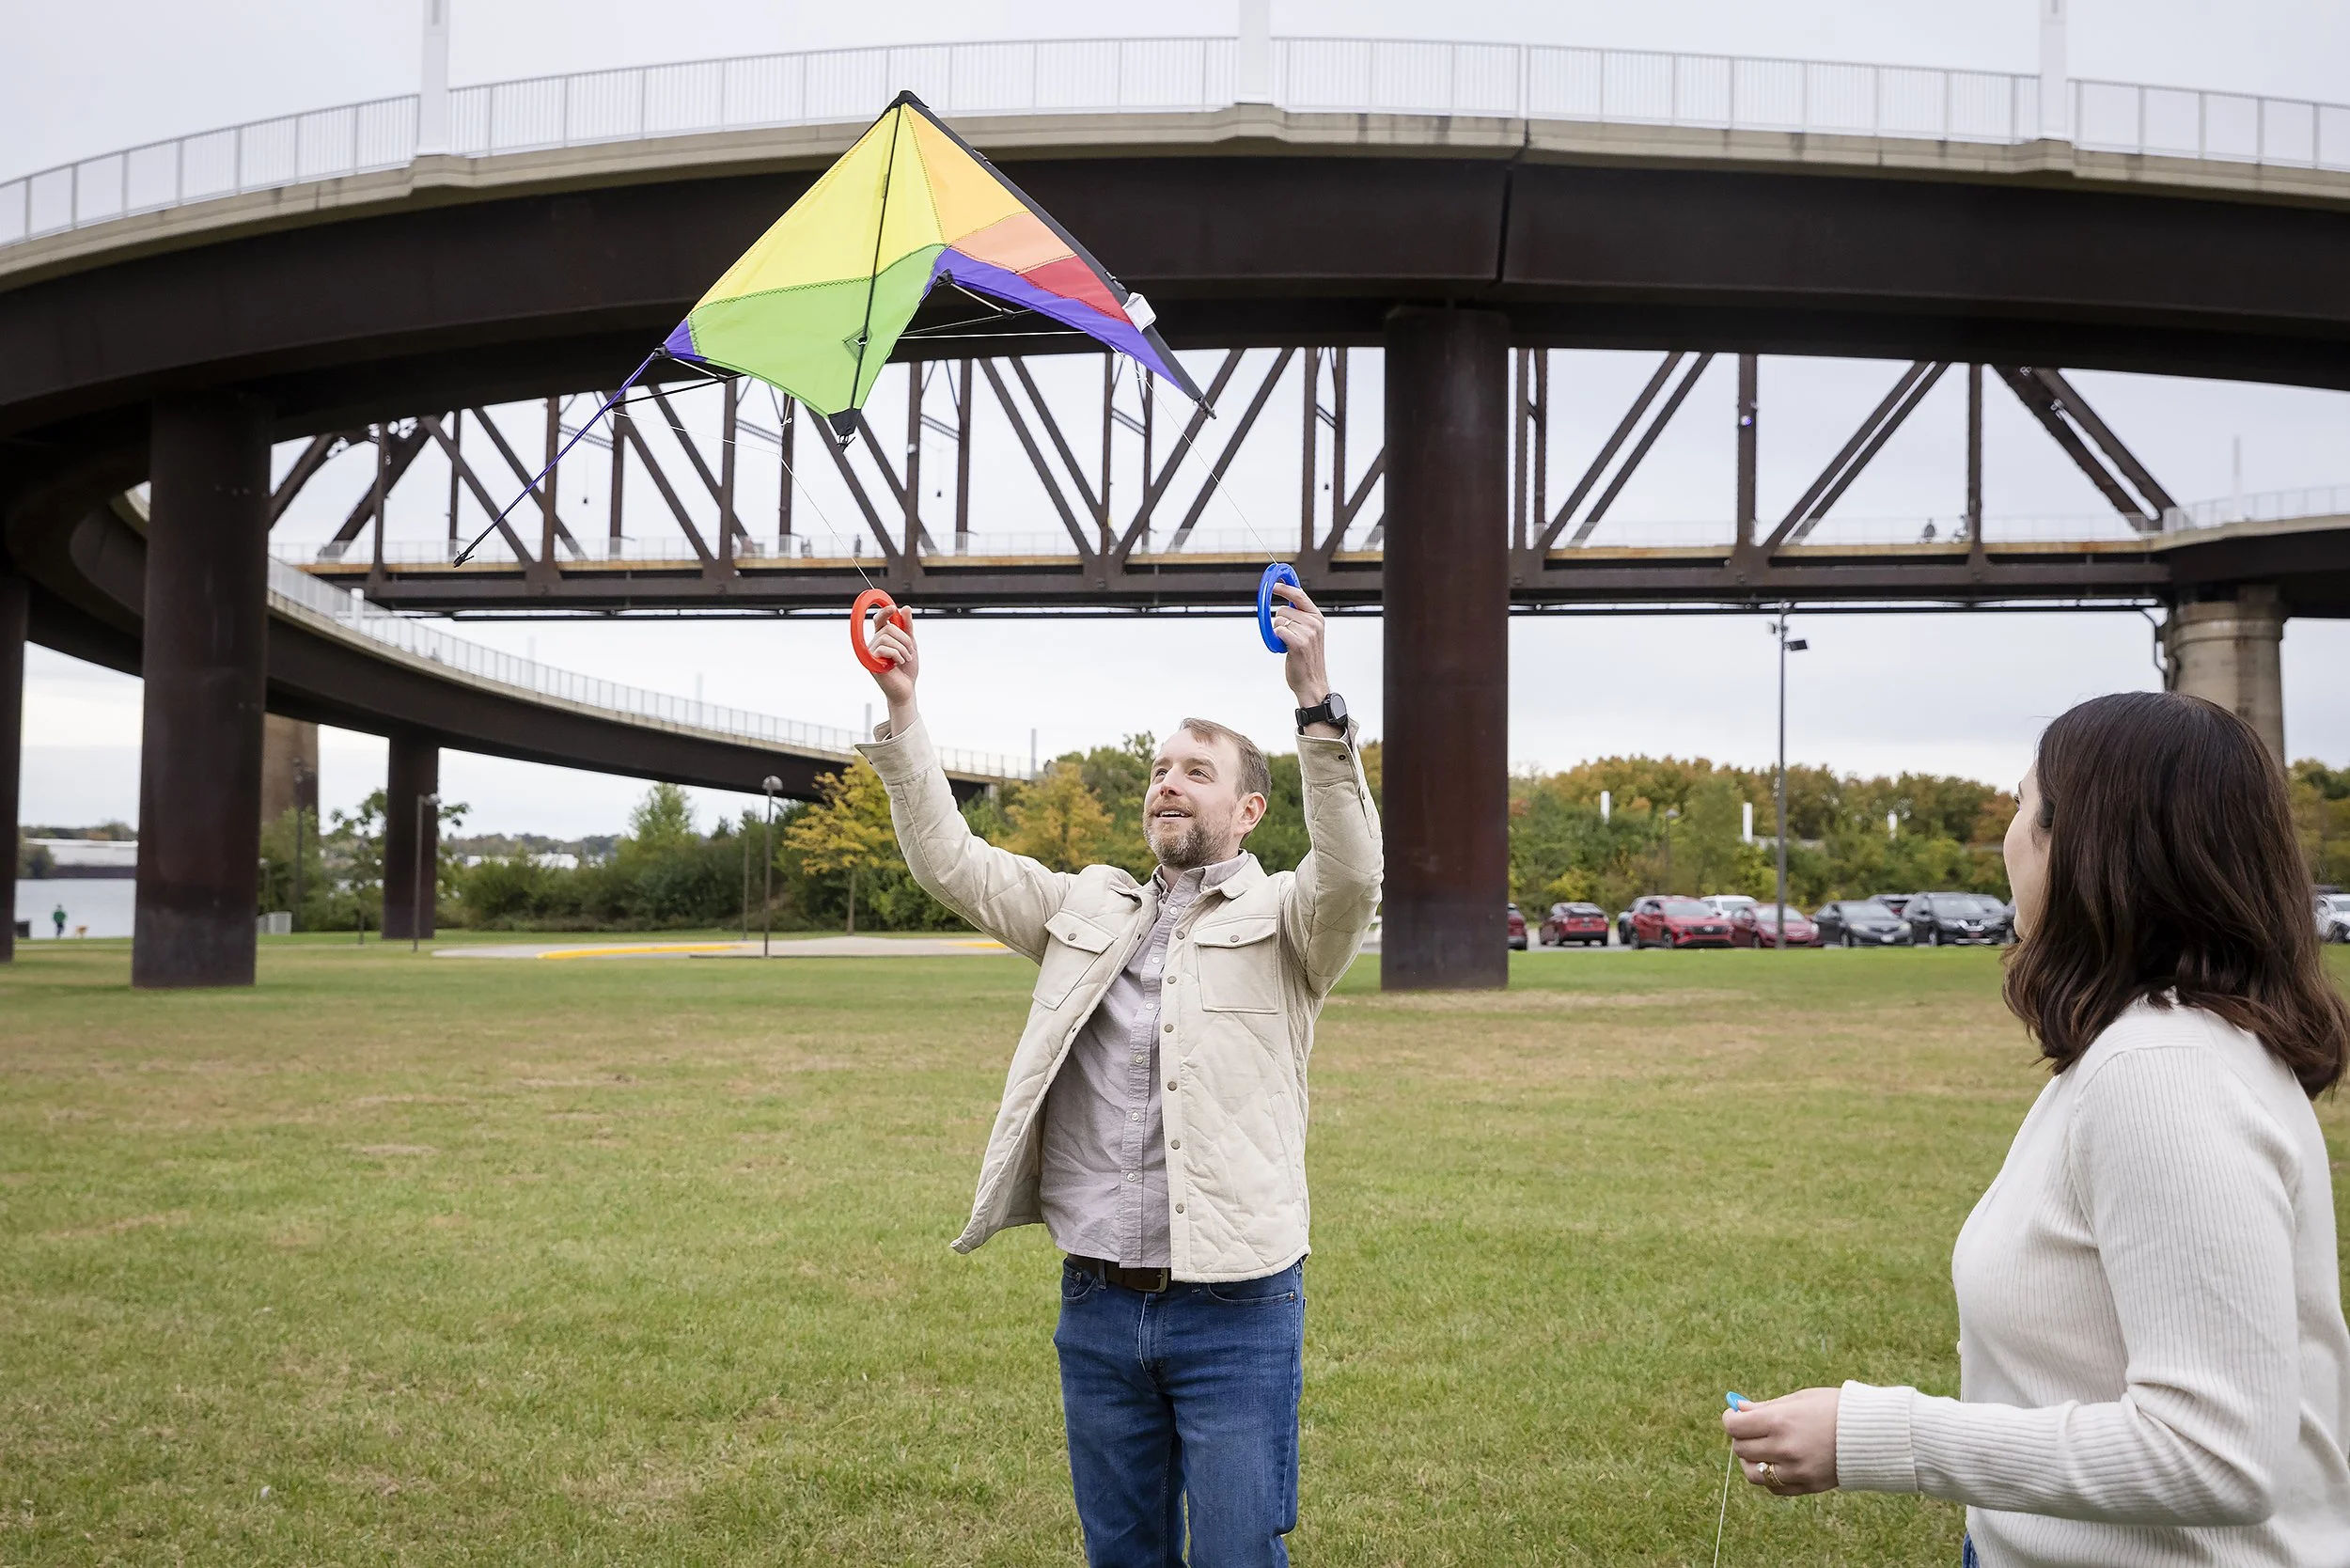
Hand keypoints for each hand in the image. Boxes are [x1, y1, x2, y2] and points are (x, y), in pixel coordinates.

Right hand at [864, 607, 919, 732]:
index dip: (884, 611)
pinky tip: (899, 663)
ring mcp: (871, 653)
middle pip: (887, 627)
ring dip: (902, 648)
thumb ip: (908, 627)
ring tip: (905, 658)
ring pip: (886, 637)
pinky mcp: (870, 662)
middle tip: (910, 651)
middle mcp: (874, 643)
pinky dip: (897, 654)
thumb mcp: (911, 644)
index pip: (879, 620)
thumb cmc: (907, 669)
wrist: (906, 689)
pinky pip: (884, 648)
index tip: (893, 607)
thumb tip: (906, 608)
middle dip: (904, 638)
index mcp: (882, 638)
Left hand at [1269, 582, 1332, 716]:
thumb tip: (1287, 600)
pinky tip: (1286, 648)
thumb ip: (1300, 616)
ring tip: (1289, 644)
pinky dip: (1277, 639)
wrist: (1312, 682)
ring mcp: (1308, 633)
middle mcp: (1314, 623)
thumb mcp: (1309, 633)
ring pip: (1279, 620)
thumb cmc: (1307, 659)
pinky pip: (1278, 631)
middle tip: (1288, 636)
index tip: (1274, 584)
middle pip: (1283, 609)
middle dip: (1280, 621)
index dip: (1284, 587)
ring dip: (1278, 632)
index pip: (1299, 595)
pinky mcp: (1298, 643)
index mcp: (1317, 618)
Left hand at [1723, 1387, 1839, 1495]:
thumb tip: (1738, 1409)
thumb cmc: (1834, 1408)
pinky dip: (1770, 1477)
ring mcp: (1795, 1471)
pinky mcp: (1807, 1486)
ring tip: (1761, 1450)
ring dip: (1751, 1461)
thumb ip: (1765, 1407)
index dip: (1730, 1419)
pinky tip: (1778, 1463)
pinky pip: (1774, 1487)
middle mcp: (1784, 1448)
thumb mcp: (1798, 1399)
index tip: (1735, 1416)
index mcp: (1779, 1422)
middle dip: (1741, 1438)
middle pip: (1741, 1449)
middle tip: (1750, 1430)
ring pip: (1753, 1473)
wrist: (1872, 1433)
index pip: (1734, 1427)